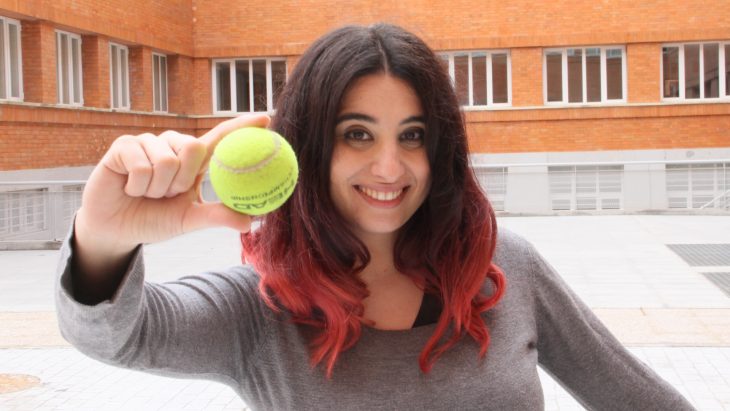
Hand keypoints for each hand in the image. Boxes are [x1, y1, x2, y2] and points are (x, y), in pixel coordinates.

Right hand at [74, 114, 269, 261]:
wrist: (116, 229)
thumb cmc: (154, 220)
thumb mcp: (189, 220)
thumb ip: (217, 217)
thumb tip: (249, 223)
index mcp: (195, 161)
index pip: (222, 138)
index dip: (243, 126)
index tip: (267, 118)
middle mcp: (174, 146)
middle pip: (194, 148)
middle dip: (181, 181)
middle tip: (167, 195)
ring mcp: (149, 143)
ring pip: (167, 160)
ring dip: (157, 188)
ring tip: (147, 193)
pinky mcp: (124, 145)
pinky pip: (141, 164)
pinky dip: (138, 186)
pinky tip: (130, 188)